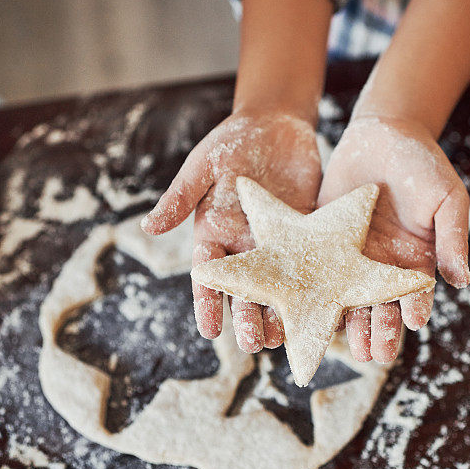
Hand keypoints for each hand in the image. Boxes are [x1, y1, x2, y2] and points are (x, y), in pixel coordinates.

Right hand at [141, 112, 320, 351]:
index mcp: (214, 233)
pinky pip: (310, 266)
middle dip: (247, 318)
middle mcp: (245, 246)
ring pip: (278, 286)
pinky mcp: (307, 234)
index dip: (207, 303)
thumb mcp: (202, 166)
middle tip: (253, 345)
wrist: (275, 123)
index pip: (208, 276)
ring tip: (286, 339)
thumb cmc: (230, 142)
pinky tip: (322, 310)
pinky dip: (313, 288)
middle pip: (245, 290)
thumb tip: (148, 227)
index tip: (209, 332)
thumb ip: (181, 197)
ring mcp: (277, 243)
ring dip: (280, 312)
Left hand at [318, 115, 469, 362]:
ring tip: (340, 344)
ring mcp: (350, 257)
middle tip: (371, 354)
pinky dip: (309, 294)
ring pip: (345, 299)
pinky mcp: (322, 243)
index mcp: (414, 262)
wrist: (384, 132)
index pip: (414, 295)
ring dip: (345, 324)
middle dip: (377, 331)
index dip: (412, 310)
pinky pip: (315, 272)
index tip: (411, 323)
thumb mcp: (447, 197)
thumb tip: (461, 282)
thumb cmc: (423, 164)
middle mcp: (382, 267)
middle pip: (378, 307)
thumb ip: (452, 238)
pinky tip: (302, 312)